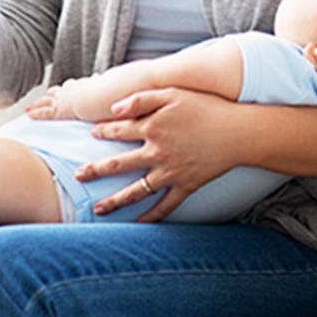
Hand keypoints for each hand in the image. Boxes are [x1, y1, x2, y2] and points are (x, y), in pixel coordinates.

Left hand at [26, 77, 104, 121]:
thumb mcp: (101, 84)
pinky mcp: (58, 110)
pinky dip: (36, 113)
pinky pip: (44, 112)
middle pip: (55, 92)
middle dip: (48, 95)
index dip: (64, 88)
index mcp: (80, 85)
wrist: (97, 96)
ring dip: (37, 104)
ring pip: (45, 101)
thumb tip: (98, 76)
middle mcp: (68, 90)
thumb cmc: (103, 91)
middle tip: (43, 97)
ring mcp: (62, 99)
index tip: (61, 89)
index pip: (69, 86)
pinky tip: (28, 114)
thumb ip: (98, 81)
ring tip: (29, 108)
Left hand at [76, 87, 237, 222]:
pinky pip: (165, 206)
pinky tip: (137, 224)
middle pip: (119, 164)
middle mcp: (157, 153)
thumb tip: (113, 108)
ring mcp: (170, 172)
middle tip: (78, 176)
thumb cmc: (206, 107)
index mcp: (151, 127)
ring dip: (115, 201)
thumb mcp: (172, 93)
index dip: (102, 131)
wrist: (238, 131)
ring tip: (98, 209)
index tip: (91, 133)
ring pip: (136, 190)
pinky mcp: (186, 185)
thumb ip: (140, 98)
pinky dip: (151, 217)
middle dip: (96, 170)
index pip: (118, 131)